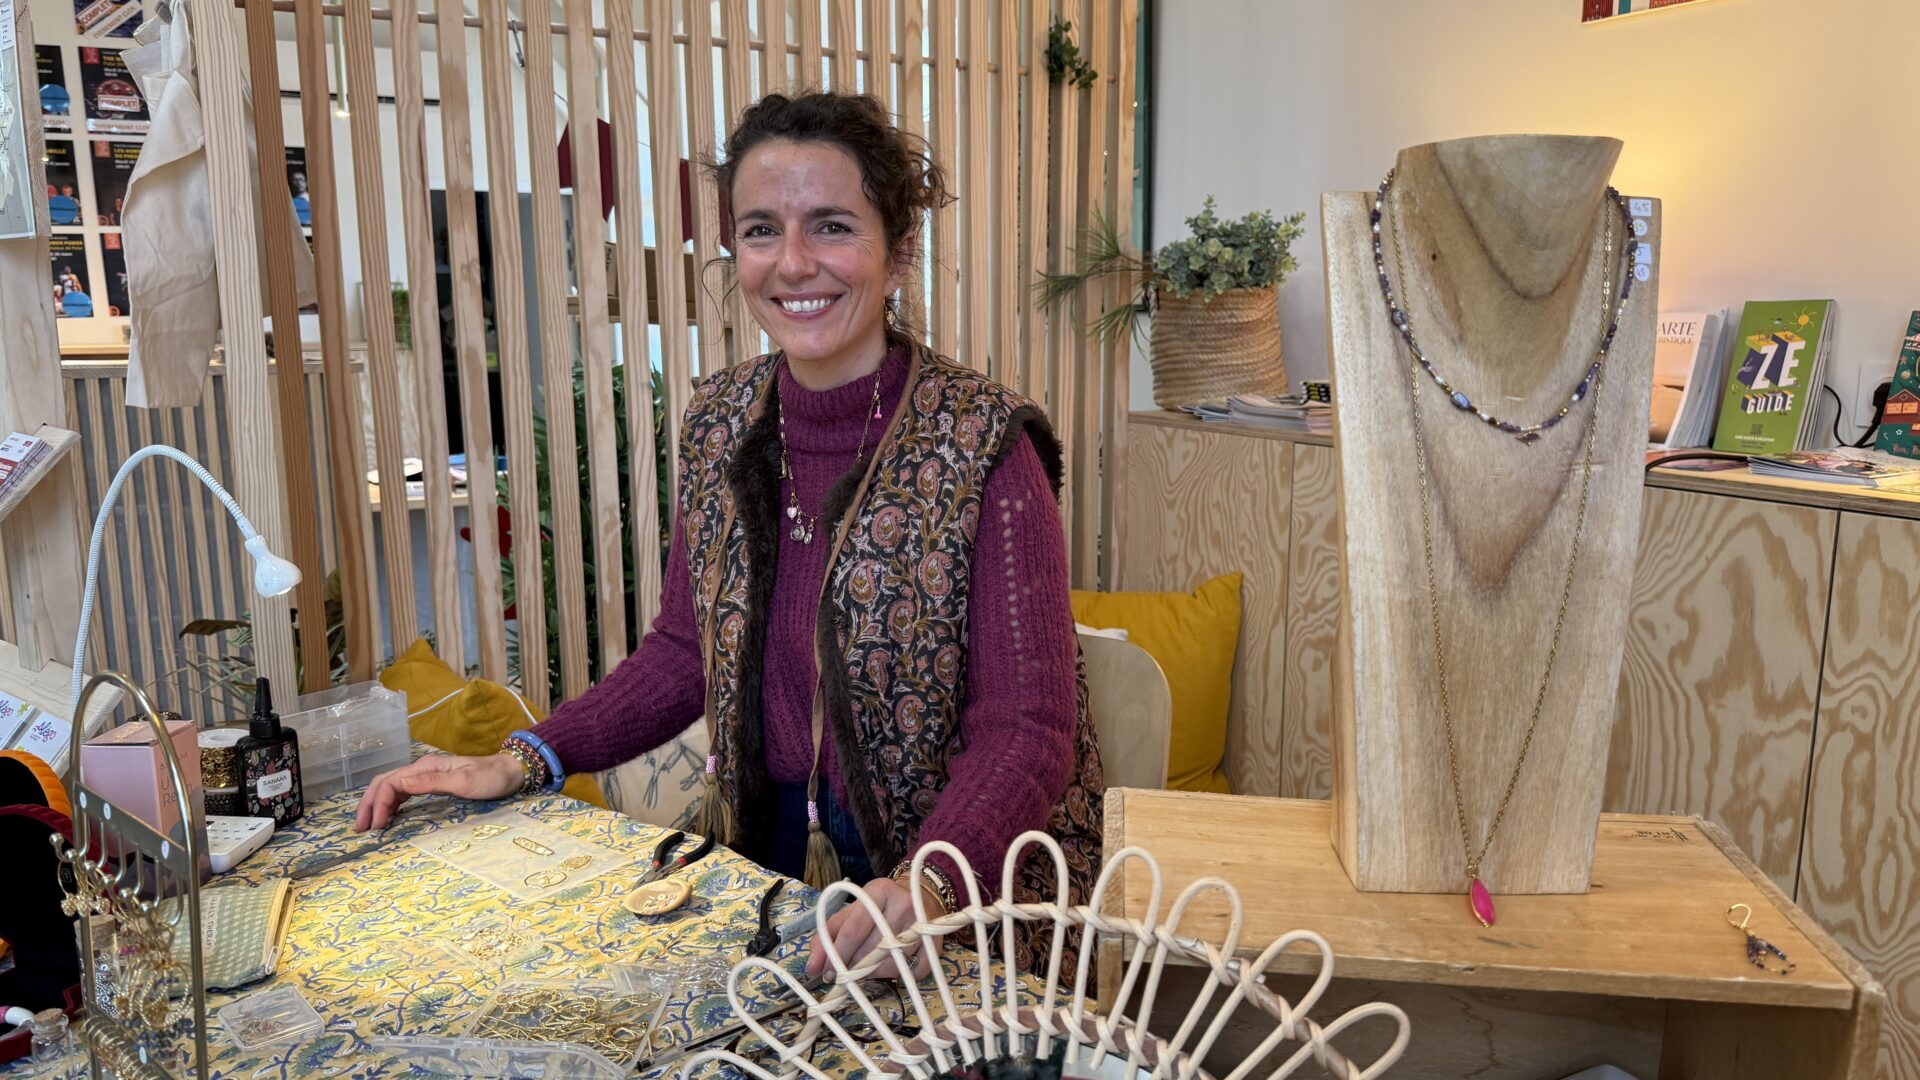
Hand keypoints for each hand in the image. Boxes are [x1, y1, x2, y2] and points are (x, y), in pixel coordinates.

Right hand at [353, 753, 524, 831]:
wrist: (510, 771)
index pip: (390, 782)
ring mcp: (426, 775)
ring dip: (377, 804)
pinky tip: (388, 817)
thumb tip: (400, 783)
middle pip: (384, 783)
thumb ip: (432, 782)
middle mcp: (422, 769)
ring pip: (391, 787)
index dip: (379, 804)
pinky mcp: (432, 783)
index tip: (377, 827)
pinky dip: (390, 804)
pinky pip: (403, 792)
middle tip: (360, 828)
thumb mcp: (464, 781)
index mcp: (425, 767)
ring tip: (368, 825)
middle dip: (369, 804)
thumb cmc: (491, 778)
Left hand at [805, 875, 945, 981]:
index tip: (824, 972)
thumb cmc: (879, 906)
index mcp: (878, 891)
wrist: (920, 895)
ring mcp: (922, 924)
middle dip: (851, 967)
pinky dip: (899, 977)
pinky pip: (914, 971)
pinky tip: (889, 970)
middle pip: (871, 949)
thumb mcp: (852, 911)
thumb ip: (828, 935)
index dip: (836, 955)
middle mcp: (903, 904)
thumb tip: (813, 966)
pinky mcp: (937, 943)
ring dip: (872, 974)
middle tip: (841, 976)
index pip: (853, 929)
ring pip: (891, 963)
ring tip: (865, 970)